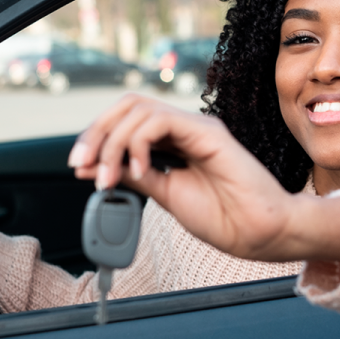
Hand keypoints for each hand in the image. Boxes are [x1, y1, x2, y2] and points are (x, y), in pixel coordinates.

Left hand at [68, 94, 339, 261]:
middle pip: (128, 106)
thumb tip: (95, 167)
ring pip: (139, 109)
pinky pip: (160, 121)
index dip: (98, 138)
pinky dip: (137, 141)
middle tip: (83, 164)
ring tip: (111, 176)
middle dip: (97, 133)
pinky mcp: (208, 132)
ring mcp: (197, 127)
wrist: (258, 233)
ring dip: (113, 141)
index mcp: (176, 142)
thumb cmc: (224, 217)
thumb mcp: (166, 194)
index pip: (127, 121)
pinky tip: (138, 167)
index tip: (80, 168)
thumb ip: (135, 175)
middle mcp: (185, 129)